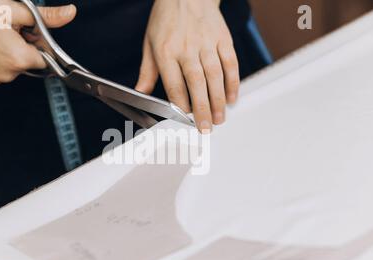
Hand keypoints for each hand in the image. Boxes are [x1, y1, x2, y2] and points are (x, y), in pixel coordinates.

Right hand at [0, 0, 75, 85]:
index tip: (27, 35)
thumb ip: (47, 18)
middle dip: (22, 49)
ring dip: (6, 56)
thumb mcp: (16, 10)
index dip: (38, 46)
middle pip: (26, 65)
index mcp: (20, 59)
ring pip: (10, 69)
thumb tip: (69, 14)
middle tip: (5, 31)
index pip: (44, 60)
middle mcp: (7, 75)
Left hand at [135, 0, 239, 131]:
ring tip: (219, 118)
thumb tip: (139, 93)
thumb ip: (147, 72)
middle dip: (202, 109)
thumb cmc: (166, 19)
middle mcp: (187, 48)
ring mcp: (207, 43)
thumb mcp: (149, 43)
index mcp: (166, 52)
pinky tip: (232, 97)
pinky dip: (233, 82)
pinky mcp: (222, 39)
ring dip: (218, 100)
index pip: (174, 84)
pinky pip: (230, 63)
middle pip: (196, 83)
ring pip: (215, 75)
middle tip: (205, 128)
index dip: (181, 104)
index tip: (185, 119)